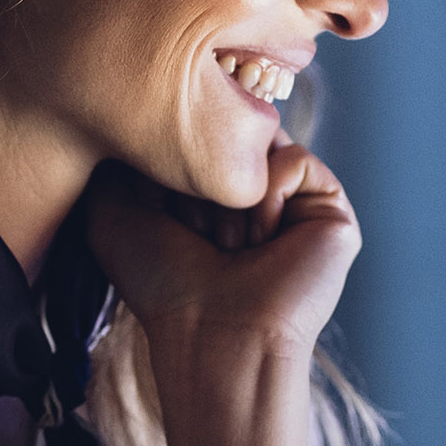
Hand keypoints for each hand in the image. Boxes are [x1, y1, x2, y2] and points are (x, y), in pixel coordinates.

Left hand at [86, 142, 360, 372]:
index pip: (197, 133)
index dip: (174, 158)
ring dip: (234, 194)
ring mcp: (295, 203)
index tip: (163, 203)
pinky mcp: (331, 212)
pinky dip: (270, 196)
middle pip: (231, 134)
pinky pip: (295, 160)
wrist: (214, 333)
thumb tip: (142, 112)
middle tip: (198, 232)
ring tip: (231, 245)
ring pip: (263, 145)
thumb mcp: (114, 213)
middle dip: (205, 174)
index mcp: (212, 197)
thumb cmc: (163, 286)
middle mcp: (254, 195)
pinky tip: (264, 242)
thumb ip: (121, 157)